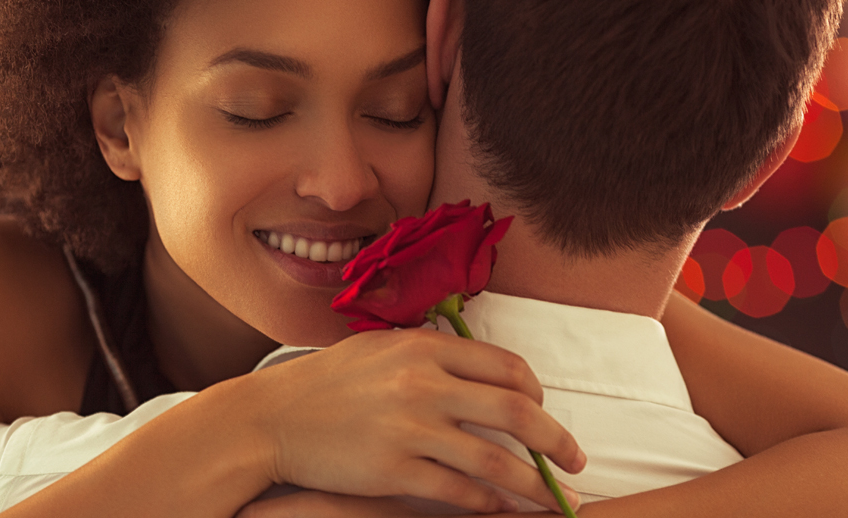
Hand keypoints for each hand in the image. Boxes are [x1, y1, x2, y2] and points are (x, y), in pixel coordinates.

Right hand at [245, 329, 585, 513]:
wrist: (270, 417)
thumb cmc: (325, 382)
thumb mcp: (379, 348)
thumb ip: (429, 353)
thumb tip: (479, 371)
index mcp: (424, 347)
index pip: (506, 366)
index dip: (536, 391)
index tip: (544, 410)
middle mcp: (423, 384)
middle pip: (516, 412)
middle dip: (557, 441)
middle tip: (577, 460)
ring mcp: (410, 430)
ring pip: (495, 461)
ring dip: (535, 484)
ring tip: (558, 499)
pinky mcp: (394, 472)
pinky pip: (458, 491)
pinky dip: (487, 504)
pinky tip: (501, 509)